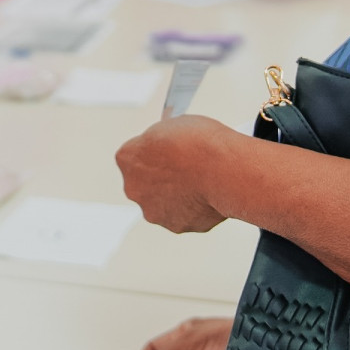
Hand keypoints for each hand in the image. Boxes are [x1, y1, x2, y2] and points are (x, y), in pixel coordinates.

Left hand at [116, 115, 227, 232]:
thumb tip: (169, 144)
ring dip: (177, 195)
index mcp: (127, 158)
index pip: (134, 154)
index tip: (168, 150)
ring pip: (163, 202)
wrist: (222, 170)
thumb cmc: (200, 145)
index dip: (155, 150)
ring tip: (201, 182)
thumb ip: (163, 140)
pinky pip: (184, 215)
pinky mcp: (175, 225)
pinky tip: (207, 195)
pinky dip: (194, 209)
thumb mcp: (174, 124)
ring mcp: (153, 210)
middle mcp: (134, 187)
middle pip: (145, 182)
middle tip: (184, 168)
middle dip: (161, 177)